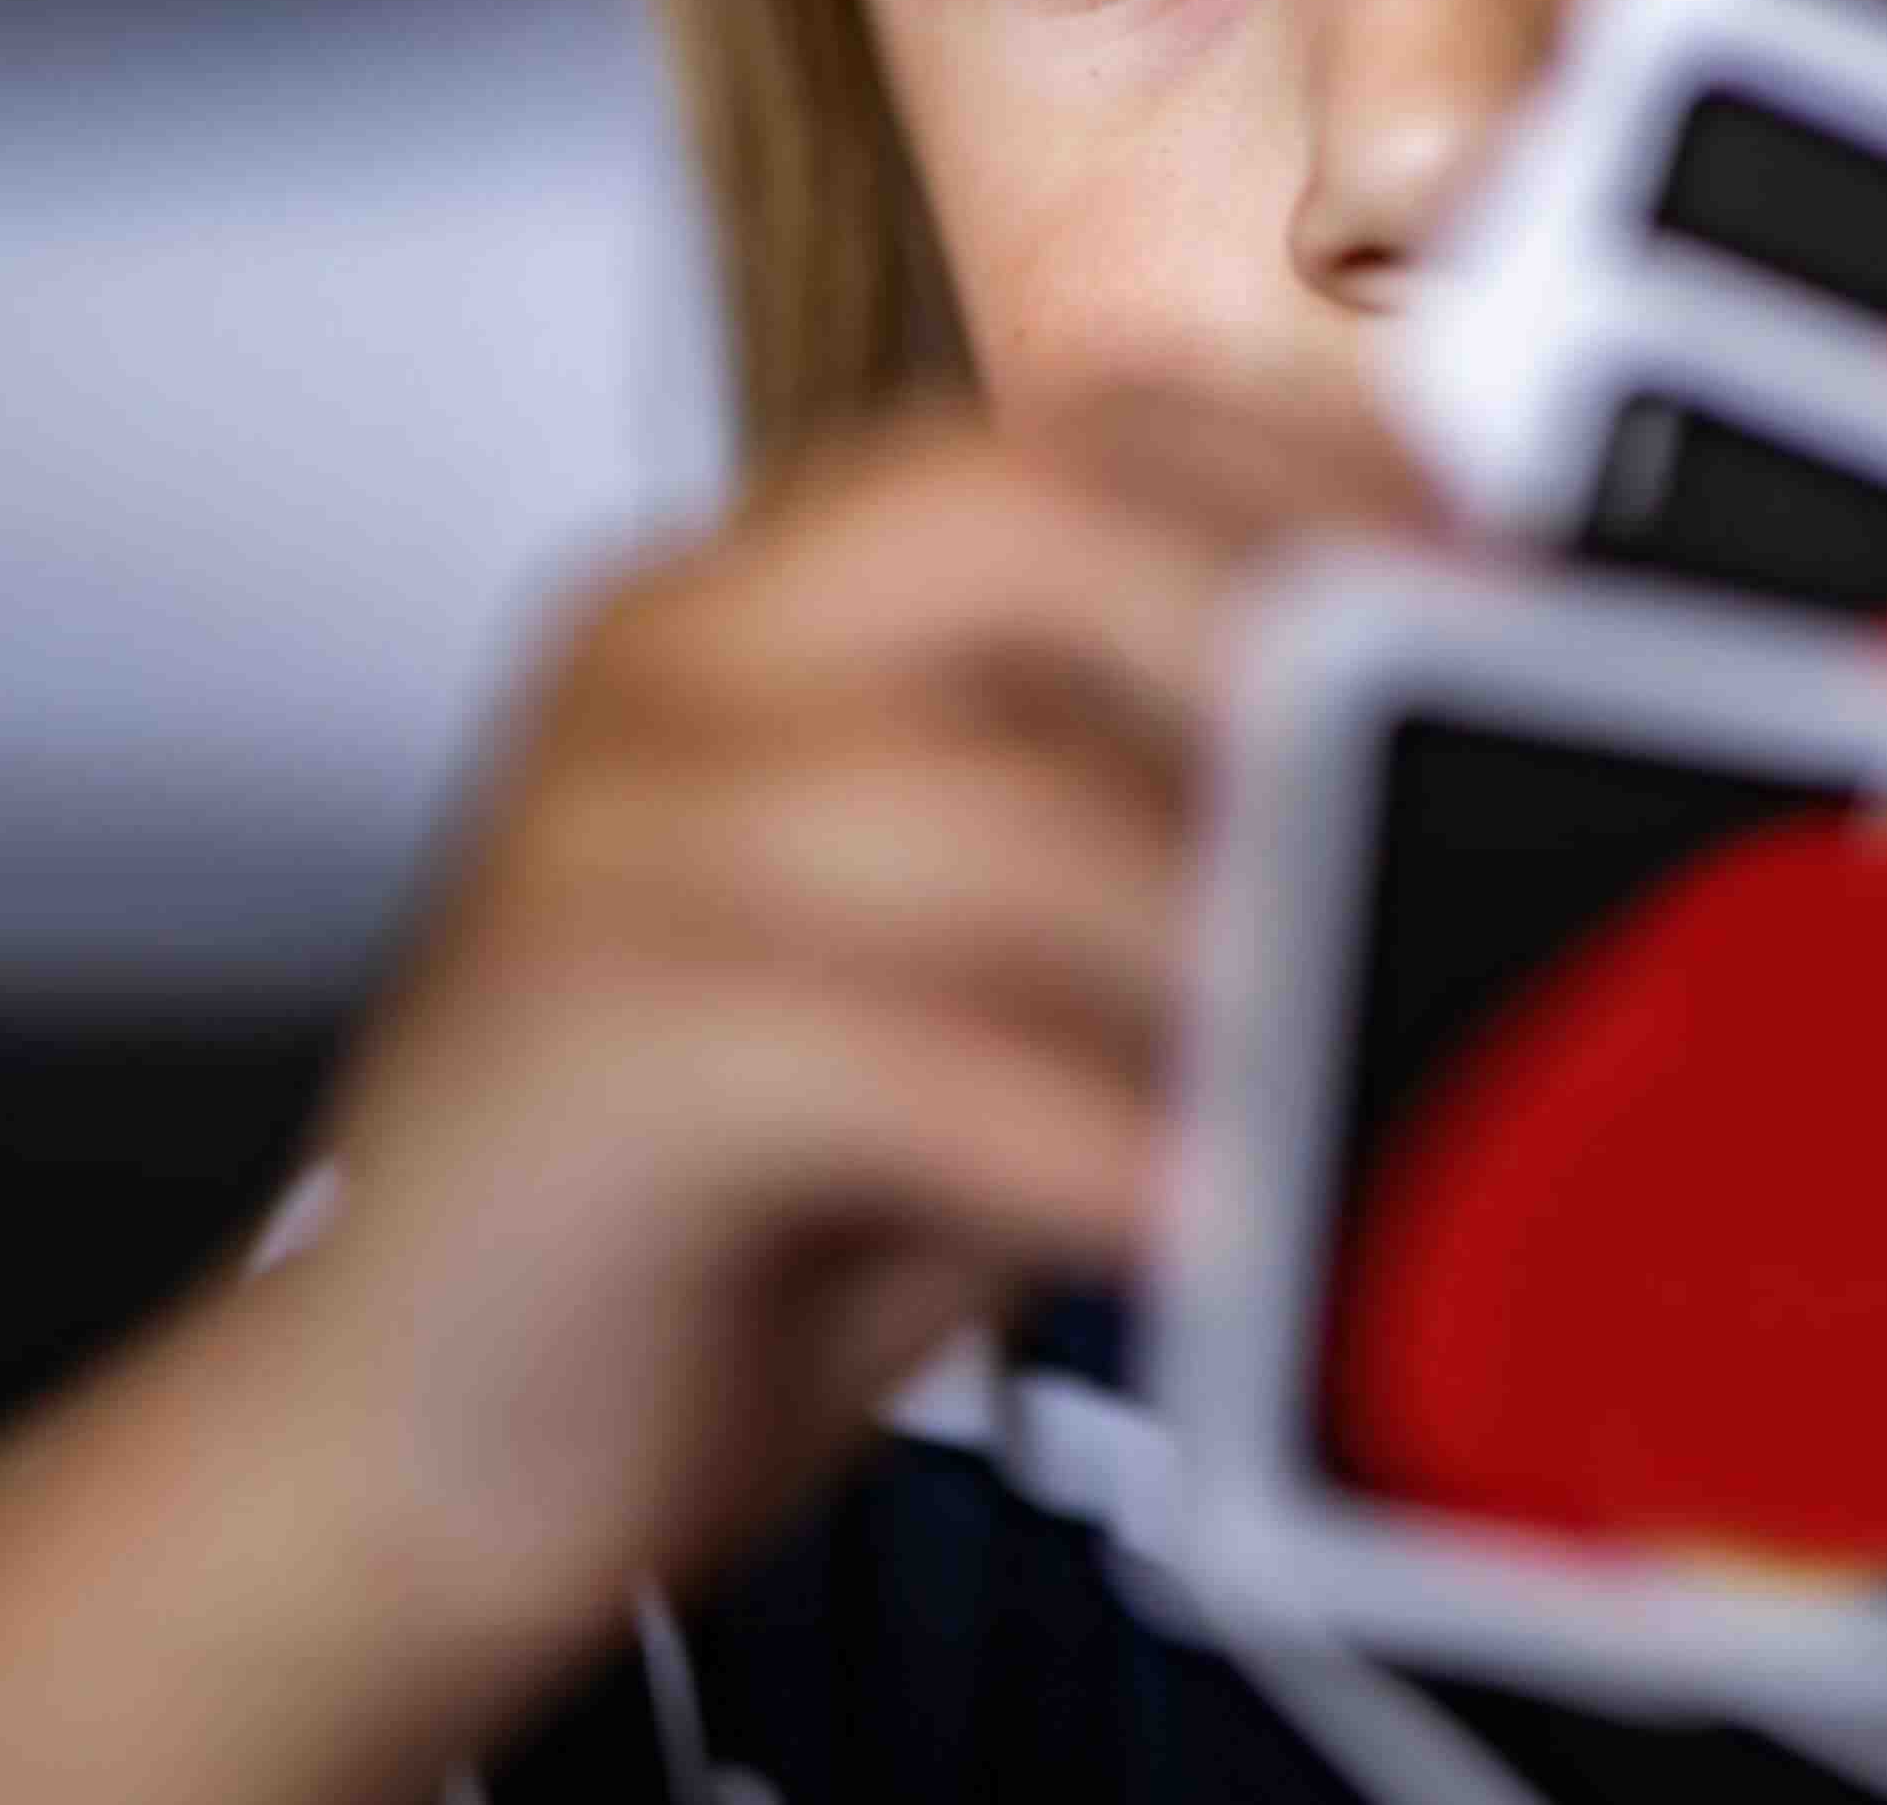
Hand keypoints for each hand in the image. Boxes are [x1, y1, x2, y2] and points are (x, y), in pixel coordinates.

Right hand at [265, 384, 1429, 1688]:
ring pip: (967, 795)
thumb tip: (1433, 832)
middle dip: (1275, 631)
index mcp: (760, 607)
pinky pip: (881, 1047)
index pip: (1064, 430)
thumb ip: (1145, 877)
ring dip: (1215, 925)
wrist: (394, 1456)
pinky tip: (1213, 1212)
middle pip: (1010, 518)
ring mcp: (604, 837)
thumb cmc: (707, 1225)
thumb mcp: (972, 996)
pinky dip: (1080, 1132)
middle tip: (1459, 777)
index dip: (1309, 485)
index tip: (1493, 597)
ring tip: (1375, 1033)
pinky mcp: (582, 1042)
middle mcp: (668, 661)